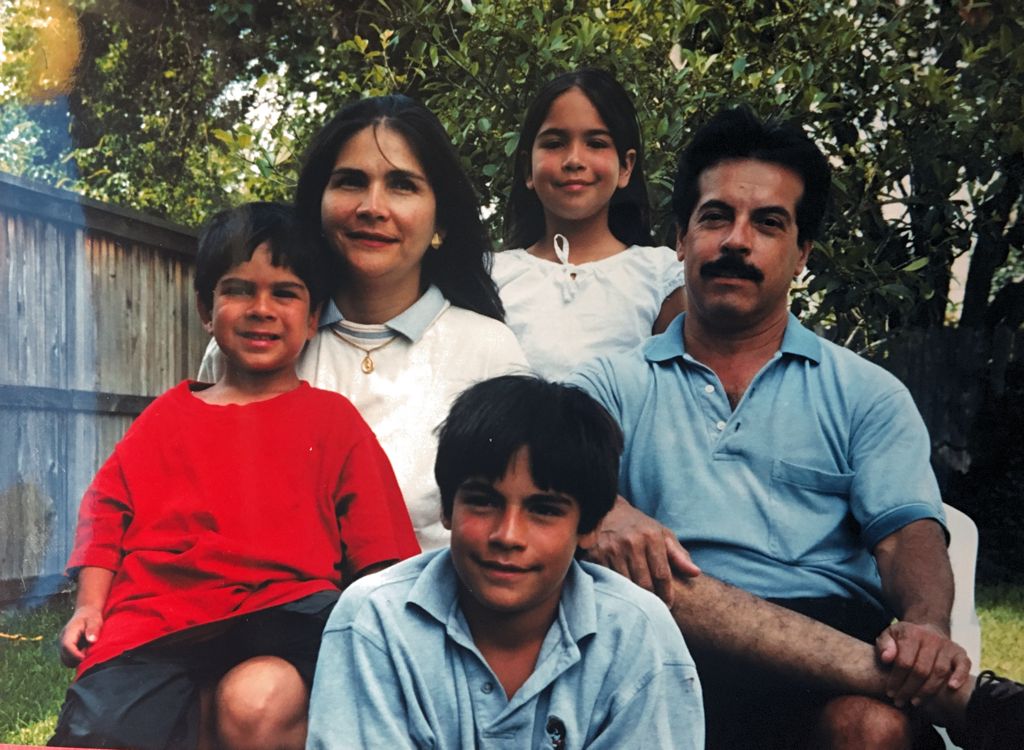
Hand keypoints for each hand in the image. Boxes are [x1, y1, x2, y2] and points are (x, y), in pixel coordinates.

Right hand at [59, 605, 103, 666]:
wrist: (86, 612)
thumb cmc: (92, 616)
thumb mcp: (95, 621)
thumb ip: (93, 630)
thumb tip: (91, 640)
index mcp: (69, 632)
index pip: (67, 646)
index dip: (75, 654)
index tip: (85, 657)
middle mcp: (62, 639)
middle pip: (64, 656)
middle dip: (76, 659)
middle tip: (89, 654)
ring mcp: (62, 644)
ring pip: (65, 660)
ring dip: (75, 661)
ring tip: (87, 652)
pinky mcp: (65, 648)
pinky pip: (67, 659)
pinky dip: (75, 660)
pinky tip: (84, 653)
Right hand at [578, 495, 699, 606]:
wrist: (607, 509)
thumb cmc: (639, 527)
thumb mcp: (662, 534)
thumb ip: (679, 555)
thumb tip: (695, 573)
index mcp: (651, 537)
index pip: (662, 574)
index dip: (667, 594)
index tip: (669, 605)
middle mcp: (632, 542)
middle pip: (644, 584)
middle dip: (652, 599)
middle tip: (654, 609)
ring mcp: (612, 548)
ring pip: (626, 585)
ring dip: (633, 597)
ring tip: (639, 605)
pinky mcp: (595, 554)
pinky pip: (609, 580)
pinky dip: (616, 589)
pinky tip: (620, 593)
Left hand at [875, 620, 970, 706]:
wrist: (926, 629)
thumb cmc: (903, 639)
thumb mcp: (888, 636)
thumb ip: (884, 646)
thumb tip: (886, 658)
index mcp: (911, 633)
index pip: (904, 662)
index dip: (896, 680)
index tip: (890, 692)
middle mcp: (931, 638)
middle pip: (921, 670)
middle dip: (909, 689)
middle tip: (900, 701)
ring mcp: (947, 645)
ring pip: (940, 672)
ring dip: (927, 691)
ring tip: (915, 702)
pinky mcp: (960, 653)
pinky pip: (963, 665)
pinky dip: (959, 676)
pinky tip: (952, 688)